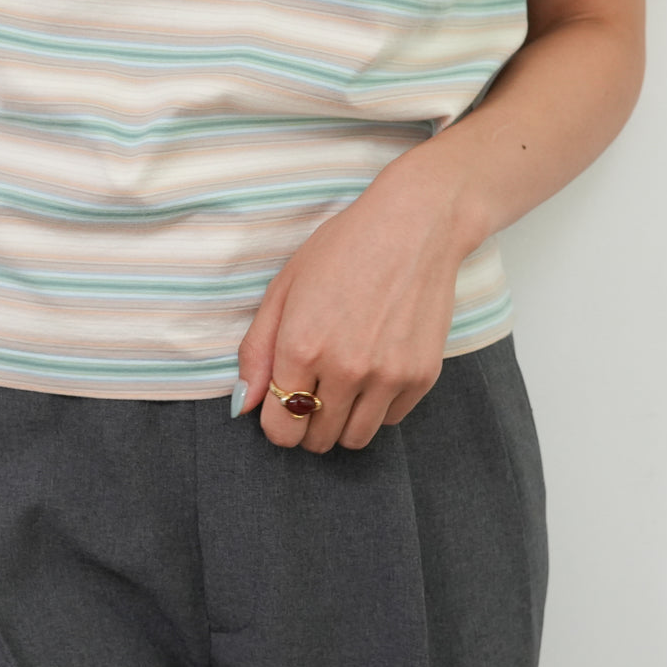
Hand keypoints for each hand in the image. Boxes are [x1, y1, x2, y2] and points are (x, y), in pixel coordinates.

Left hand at [235, 164, 476, 452]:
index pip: (281, 429)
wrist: (415, 226)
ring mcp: (388, 376)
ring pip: (354, 439)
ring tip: (342, 386)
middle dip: (307, 423)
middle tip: (313, 390)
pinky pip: (390, 420)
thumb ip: (256, 351)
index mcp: (301, 348)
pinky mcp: (422, 377)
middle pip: (316, 439)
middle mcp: (345, 369)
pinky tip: (373, 371)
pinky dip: (378, 408)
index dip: (276, 423)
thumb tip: (244, 405)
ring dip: (342, 422)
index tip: (282, 405)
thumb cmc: (342, 250)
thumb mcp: (284, 289)